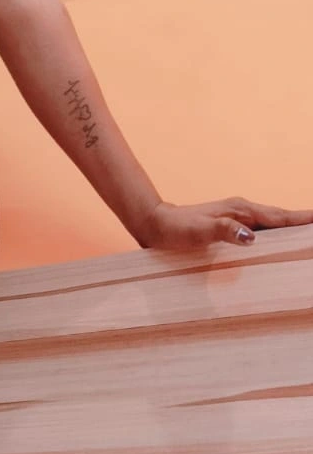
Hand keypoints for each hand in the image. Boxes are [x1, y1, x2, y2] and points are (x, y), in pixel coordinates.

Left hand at [136, 197, 312, 251]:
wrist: (155, 224)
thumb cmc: (176, 229)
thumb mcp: (199, 232)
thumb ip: (224, 231)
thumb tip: (251, 236)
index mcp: (241, 211)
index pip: (280, 217)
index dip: (302, 220)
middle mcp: (243, 211)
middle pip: (281, 218)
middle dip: (303, 223)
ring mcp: (237, 217)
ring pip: (272, 223)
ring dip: (290, 229)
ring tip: (306, 238)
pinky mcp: (230, 225)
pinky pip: (260, 229)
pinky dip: (274, 234)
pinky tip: (277, 243)